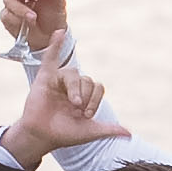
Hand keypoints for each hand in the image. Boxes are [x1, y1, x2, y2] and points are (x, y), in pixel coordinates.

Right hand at [0, 0, 67, 55]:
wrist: (49, 35)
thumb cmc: (53, 14)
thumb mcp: (59, 4)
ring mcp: (11, 2)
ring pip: (8, 0)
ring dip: (20, 8)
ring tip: (33, 17)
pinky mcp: (7, 16)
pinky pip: (7, 15)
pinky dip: (17, 19)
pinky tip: (27, 24)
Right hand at [10, 50, 126, 169]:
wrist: (41, 137)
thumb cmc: (63, 134)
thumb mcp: (90, 132)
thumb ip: (109, 130)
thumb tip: (129, 134)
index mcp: (84, 96)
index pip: (97, 87)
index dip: (96, 99)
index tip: (87, 115)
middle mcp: (73, 86)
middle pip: (86, 80)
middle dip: (85, 96)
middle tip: (77, 110)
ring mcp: (58, 81)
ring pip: (73, 75)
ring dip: (75, 89)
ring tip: (72, 103)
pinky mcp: (44, 78)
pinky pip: (50, 58)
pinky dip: (55, 45)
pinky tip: (60, 33)